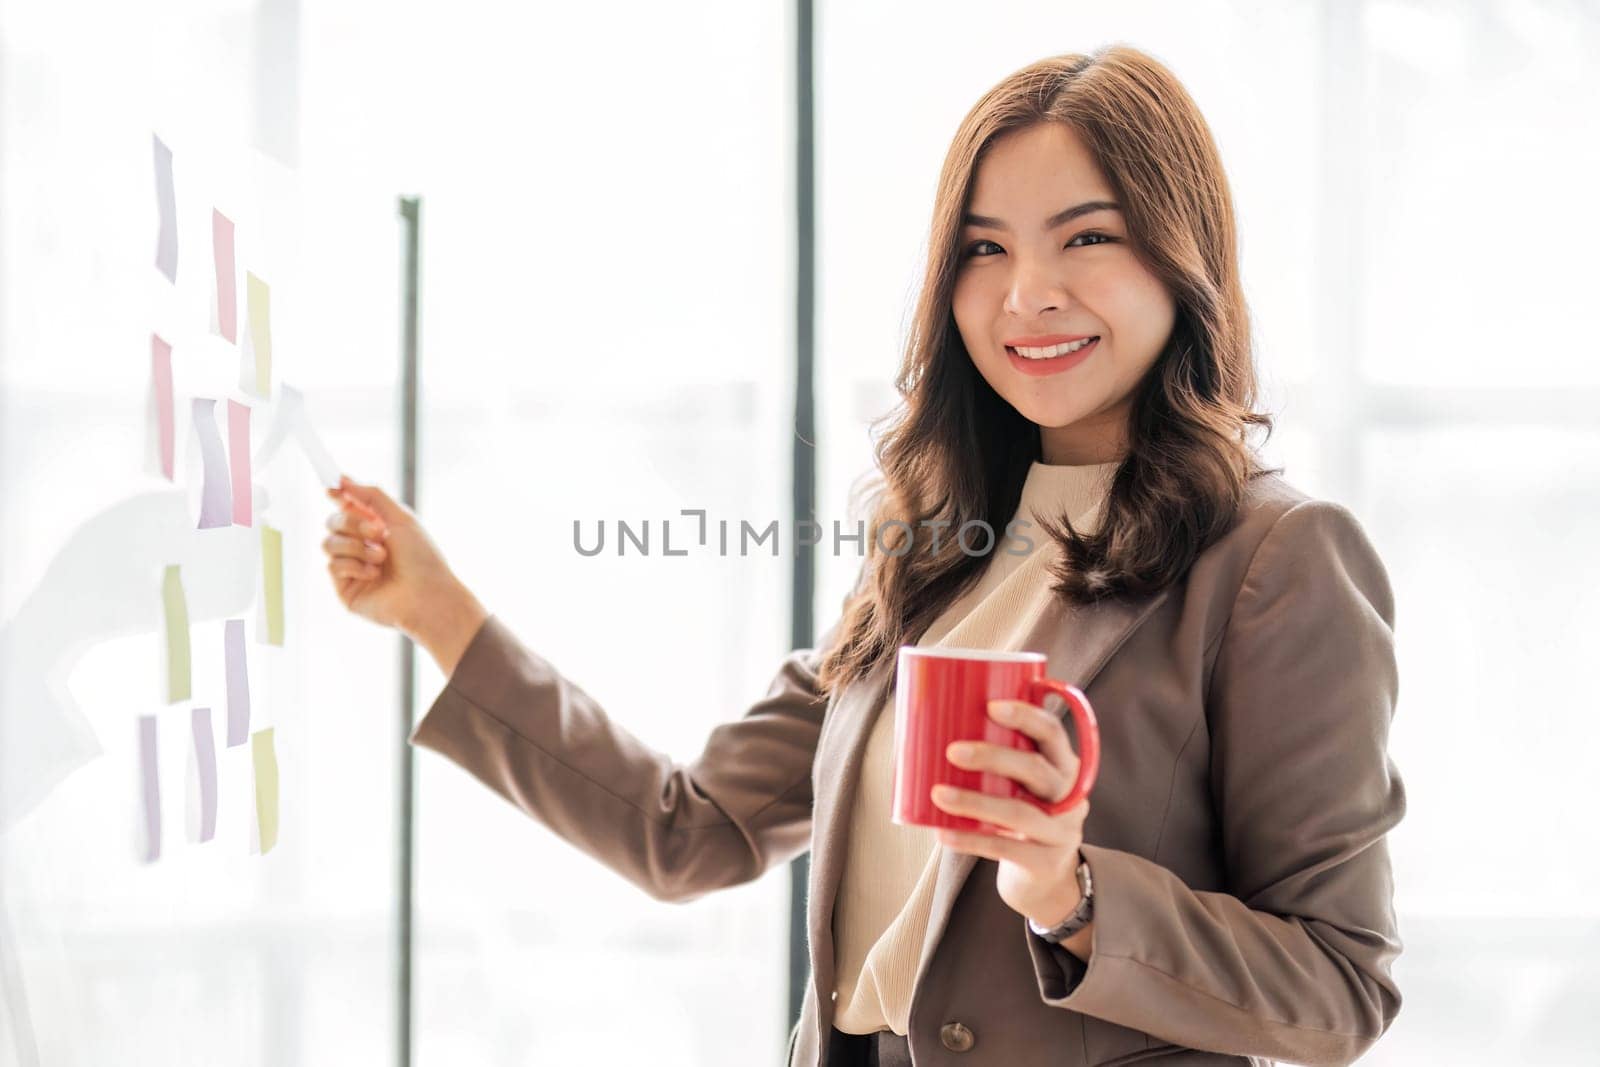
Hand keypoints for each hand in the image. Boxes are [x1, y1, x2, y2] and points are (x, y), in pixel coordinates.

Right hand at [321, 475, 486, 673]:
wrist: (428, 595)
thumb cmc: (422, 558)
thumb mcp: (400, 517)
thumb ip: (371, 495)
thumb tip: (342, 479)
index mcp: (375, 527)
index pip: (347, 507)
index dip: (337, 495)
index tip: (332, 487)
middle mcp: (361, 546)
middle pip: (333, 521)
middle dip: (351, 523)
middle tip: (378, 532)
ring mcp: (351, 568)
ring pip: (328, 542)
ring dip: (356, 546)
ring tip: (382, 558)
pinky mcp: (345, 588)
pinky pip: (333, 565)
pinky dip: (355, 565)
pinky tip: (375, 574)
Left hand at [930, 698, 1090, 929]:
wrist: (1045, 876)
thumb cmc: (1020, 812)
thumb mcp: (1022, 784)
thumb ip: (997, 760)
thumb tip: (928, 729)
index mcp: (1064, 764)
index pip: (1052, 732)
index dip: (1025, 716)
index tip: (990, 706)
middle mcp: (1069, 795)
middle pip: (1035, 769)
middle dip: (993, 756)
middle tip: (953, 751)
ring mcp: (1062, 831)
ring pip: (1019, 812)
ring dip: (975, 802)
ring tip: (938, 794)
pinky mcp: (1046, 862)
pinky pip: (1005, 849)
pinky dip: (970, 840)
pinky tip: (943, 834)